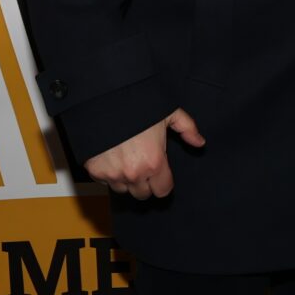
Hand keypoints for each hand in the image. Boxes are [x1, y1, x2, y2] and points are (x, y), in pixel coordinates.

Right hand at [83, 108, 204, 199]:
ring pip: (123, 189)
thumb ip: (187, 128)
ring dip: (125, 180)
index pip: (163, 191)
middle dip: (144, 182)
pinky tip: (111, 156)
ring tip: (125, 159)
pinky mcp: (95, 171)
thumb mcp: (168, 112)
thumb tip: (200, 142)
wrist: (104, 100)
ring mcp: (113, 174)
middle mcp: (134, 173)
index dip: (163, 181)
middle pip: (143, 194)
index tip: (160, 171)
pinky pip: (105, 181)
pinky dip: (108, 173)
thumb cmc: (137, 105)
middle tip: (142, 163)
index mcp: (154, 162)